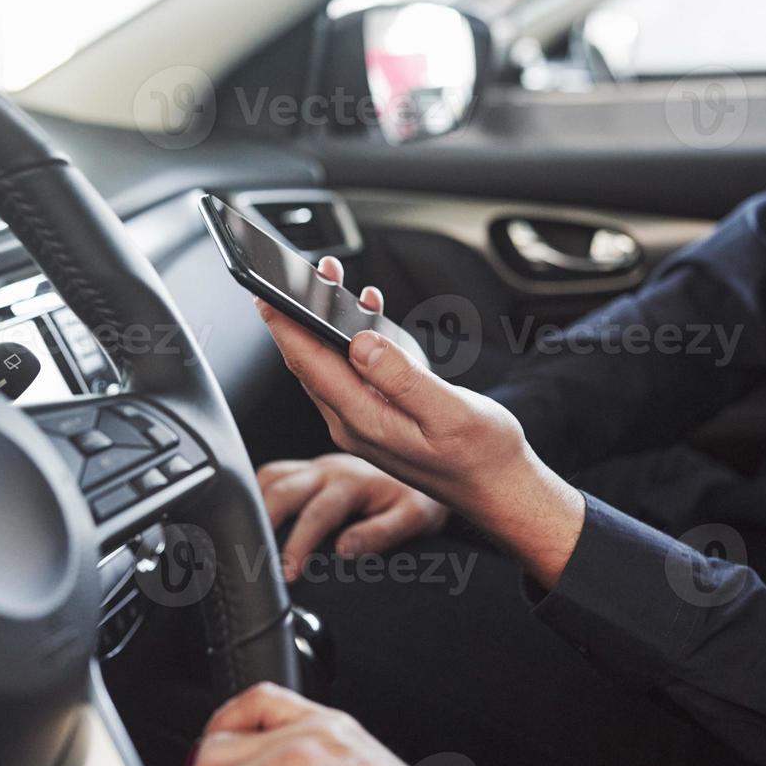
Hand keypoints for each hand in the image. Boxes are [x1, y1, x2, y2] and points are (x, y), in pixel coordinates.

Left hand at [257, 258, 584, 586]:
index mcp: (364, 421)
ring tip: (328, 281)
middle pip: (311, 362)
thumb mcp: (448, 412)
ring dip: (325, 323)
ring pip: (329, 365)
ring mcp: (363, 422)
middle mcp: (354, 423)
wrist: (500, 490)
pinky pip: (352, 373)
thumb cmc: (482, 455)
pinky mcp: (378, 417)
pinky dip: (353, 339)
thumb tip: (360, 343)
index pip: (311, 366)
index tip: (265, 294)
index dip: (286, 328)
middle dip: (299, 316)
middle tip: (296, 275)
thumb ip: (402, 378)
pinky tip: (366, 314)